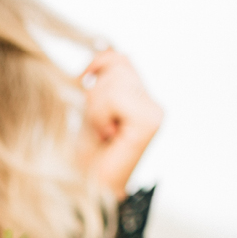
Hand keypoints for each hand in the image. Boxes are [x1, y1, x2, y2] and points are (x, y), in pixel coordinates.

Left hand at [76, 49, 162, 199]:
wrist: (83, 191)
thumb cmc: (81, 158)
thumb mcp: (87, 110)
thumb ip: (100, 79)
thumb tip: (102, 46)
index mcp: (141, 99)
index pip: (119, 58)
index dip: (96, 68)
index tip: (85, 96)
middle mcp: (153, 104)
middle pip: (117, 63)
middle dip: (94, 93)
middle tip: (96, 126)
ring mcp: (155, 112)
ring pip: (113, 79)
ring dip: (94, 107)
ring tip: (100, 133)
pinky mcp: (151, 121)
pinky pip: (114, 96)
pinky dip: (99, 115)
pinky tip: (105, 136)